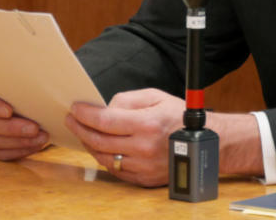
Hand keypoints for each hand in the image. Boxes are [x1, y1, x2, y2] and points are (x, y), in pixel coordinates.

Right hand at [0, 82, 48, 160]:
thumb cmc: (22, 82)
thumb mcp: (18, 76)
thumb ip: (22, 77)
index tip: (9, 111)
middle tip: (35, 128)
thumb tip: (38, 72)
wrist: (23, 96)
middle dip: (13, 129)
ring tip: (43, 138)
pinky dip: (20, 151)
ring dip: (20, 142)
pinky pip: (2, 153)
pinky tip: (36, 146)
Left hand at [65, 88, 183, 186]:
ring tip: (84, 133)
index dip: (85, 114)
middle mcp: (143, 147)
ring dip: (89, 144)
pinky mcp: (144, 179)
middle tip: (71, 119)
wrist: (203, 142)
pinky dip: (104, 158)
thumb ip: (128, 99)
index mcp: (147, 123)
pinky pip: (115, 170)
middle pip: (99, 141)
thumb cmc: (179, 116)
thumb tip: (105, 107)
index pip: (105, 120)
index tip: (75, 108)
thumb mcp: (157, 96)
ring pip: (104, 158)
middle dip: (80, 128)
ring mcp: (143, 166)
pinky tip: (100, 147)